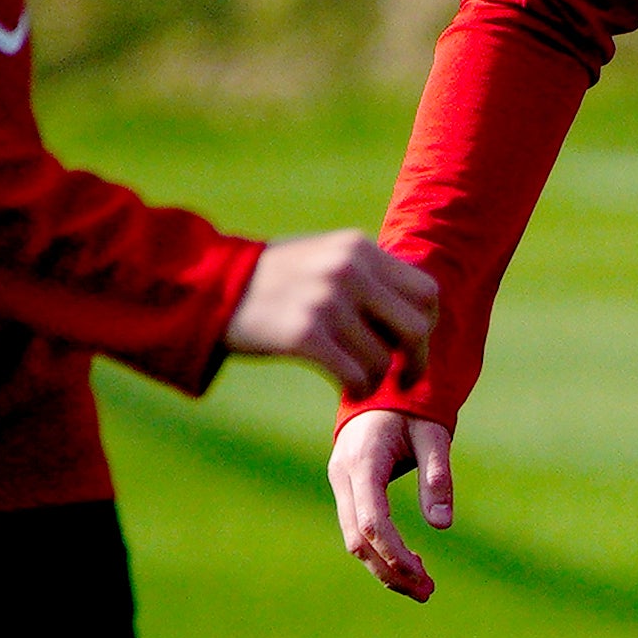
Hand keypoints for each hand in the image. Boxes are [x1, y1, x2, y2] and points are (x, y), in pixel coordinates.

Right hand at [226, 233, 436, 395]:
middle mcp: (348, 270)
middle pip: (416, 328)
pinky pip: (356, 376)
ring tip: (358, 379)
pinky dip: (357, 389)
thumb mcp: (324, 257)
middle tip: (403, 377)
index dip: (428, 325)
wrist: (209, 289)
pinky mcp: (305, 335)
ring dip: (376, 378)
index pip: (427, 291)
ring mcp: (326, 301)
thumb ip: (368, 274)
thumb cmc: (273, 281)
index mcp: (359, 248)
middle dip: (416, 360)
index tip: (413, 345)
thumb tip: (420, 307)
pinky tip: (346, 388)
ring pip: (384, 359)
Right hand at [330, 409, 455, 603]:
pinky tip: (410, 564)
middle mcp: (343, 476)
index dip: (394, 554)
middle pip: (357, 539)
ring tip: (423, 588)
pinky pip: (358, 529)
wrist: (381, 383)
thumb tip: (442, 525)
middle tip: (427, 592)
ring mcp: (340, 483)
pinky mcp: (347, 488)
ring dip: (385, 567)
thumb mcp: (433, 434)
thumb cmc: (412, 406)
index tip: (423, 576)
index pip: (371, 522)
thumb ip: (438, 476)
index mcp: (362, 462)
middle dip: (390, 571)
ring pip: (354, 539)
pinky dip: (381, 551)